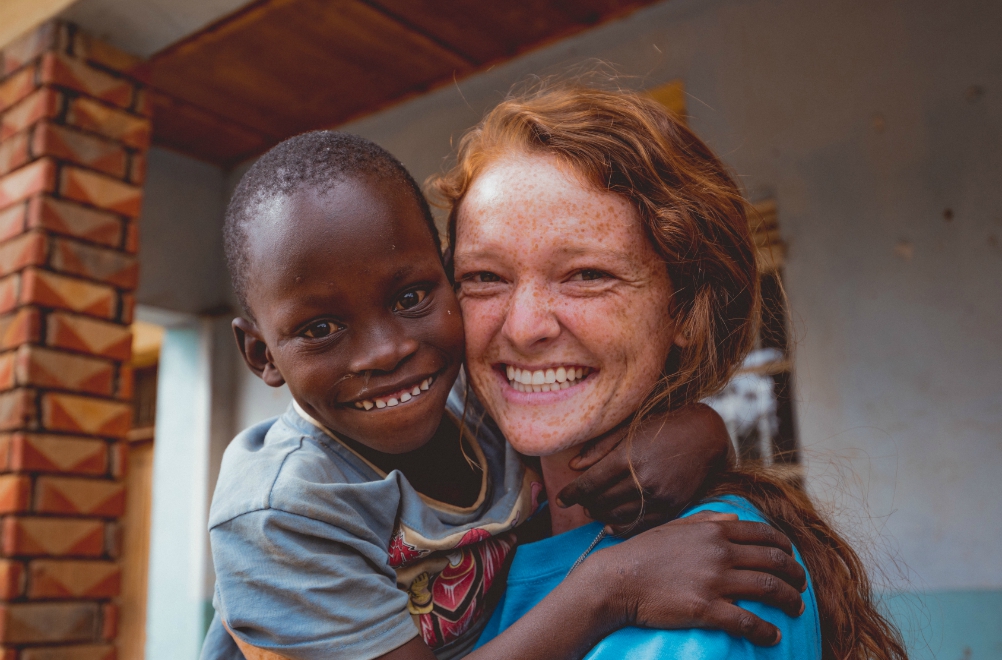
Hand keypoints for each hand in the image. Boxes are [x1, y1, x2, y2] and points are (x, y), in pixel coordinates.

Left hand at [557, 404, 732, 534]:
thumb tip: (574, 467)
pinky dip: (621, 528)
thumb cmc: (663, 427)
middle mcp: (642, 480)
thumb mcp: (629, 428)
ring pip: (618, 515)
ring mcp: (658, 497)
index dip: (571, 494)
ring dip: (600, 515)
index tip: (560, 500)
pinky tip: (611, 525)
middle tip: (578, 502)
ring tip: (593, 510)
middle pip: (601, 501)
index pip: (589, 484)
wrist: (704, 436)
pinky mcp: (671, 508)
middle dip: (585, 503)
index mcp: (628, 458)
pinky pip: (639, 525)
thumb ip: (600, 448)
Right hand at [584, 511, 806, 645]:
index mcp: (714, 530)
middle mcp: (719, 552)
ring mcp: (714, 580)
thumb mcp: (676, 526)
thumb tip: (735, 517)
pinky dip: (766, 630)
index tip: (792, 558)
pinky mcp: (706, 609)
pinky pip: (747, 621)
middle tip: (802, 586)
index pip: (764, 534)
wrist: (617, 579)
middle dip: (796, 574)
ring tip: (796, 609)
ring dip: (790, 600)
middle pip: (774, 561)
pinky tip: (773, 636)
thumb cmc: (643, 552)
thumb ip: (708, 519)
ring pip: (769, 589)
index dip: (785, 547)